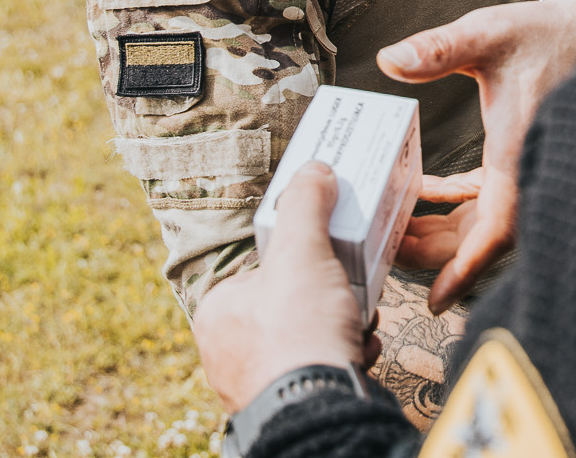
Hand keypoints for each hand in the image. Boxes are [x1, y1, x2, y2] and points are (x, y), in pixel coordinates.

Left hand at [192, 163, 379, 411]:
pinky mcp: (286, 403)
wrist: (319, 406)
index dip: (303, 257)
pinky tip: (356, 352)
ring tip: (357, 321)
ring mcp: (256, 381)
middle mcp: (228, 351)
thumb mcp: (302, 252)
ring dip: (344, 322)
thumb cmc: (299, 331)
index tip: (329, 254)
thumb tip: (313, 169)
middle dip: (332, 294)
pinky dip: (345, 355)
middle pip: (293, 300)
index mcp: (218, 312)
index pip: (264, 268)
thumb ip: (306, 205)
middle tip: (350, 291)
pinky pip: (320, 366)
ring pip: (311, 333)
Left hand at [377, 0, 575, 310]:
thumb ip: (439, 48)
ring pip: (482, 222)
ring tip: (396, 223)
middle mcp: (527, 171)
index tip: (436, 299)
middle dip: (434, 250)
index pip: (496, 227)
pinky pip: (487, 201)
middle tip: (387, 248)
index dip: (467, 267)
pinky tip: (424, 189)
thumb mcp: (487, 34)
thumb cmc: (541, 35)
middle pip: (481, 236)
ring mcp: (526, 170)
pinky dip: (455, 203)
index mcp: (519, 151)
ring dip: (441, 229)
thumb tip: (390, 59)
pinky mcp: (521, 162)